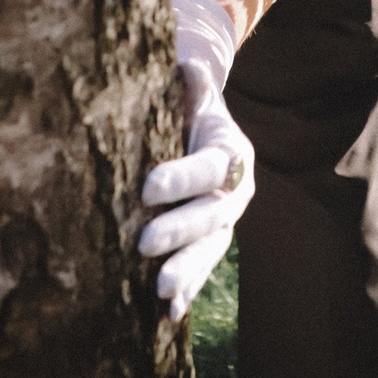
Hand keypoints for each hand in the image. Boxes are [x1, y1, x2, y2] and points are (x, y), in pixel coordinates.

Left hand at [138, 60, 254, 320]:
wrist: (202, 134)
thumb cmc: (187, 109)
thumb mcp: (192, 93)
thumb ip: (191, 84)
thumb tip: (189, 63)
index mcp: (232, 154)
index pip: (207, 168)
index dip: (180, 178)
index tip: (146, 187)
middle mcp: (235, 193)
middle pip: (210, 216)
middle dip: (179, 231)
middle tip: (143, 243)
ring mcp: (225, 224)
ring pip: (209, 250)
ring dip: (186, 271)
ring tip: (159, 290)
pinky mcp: (210, 245)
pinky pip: (201, 271)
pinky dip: (188, 291)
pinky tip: (169, 313)